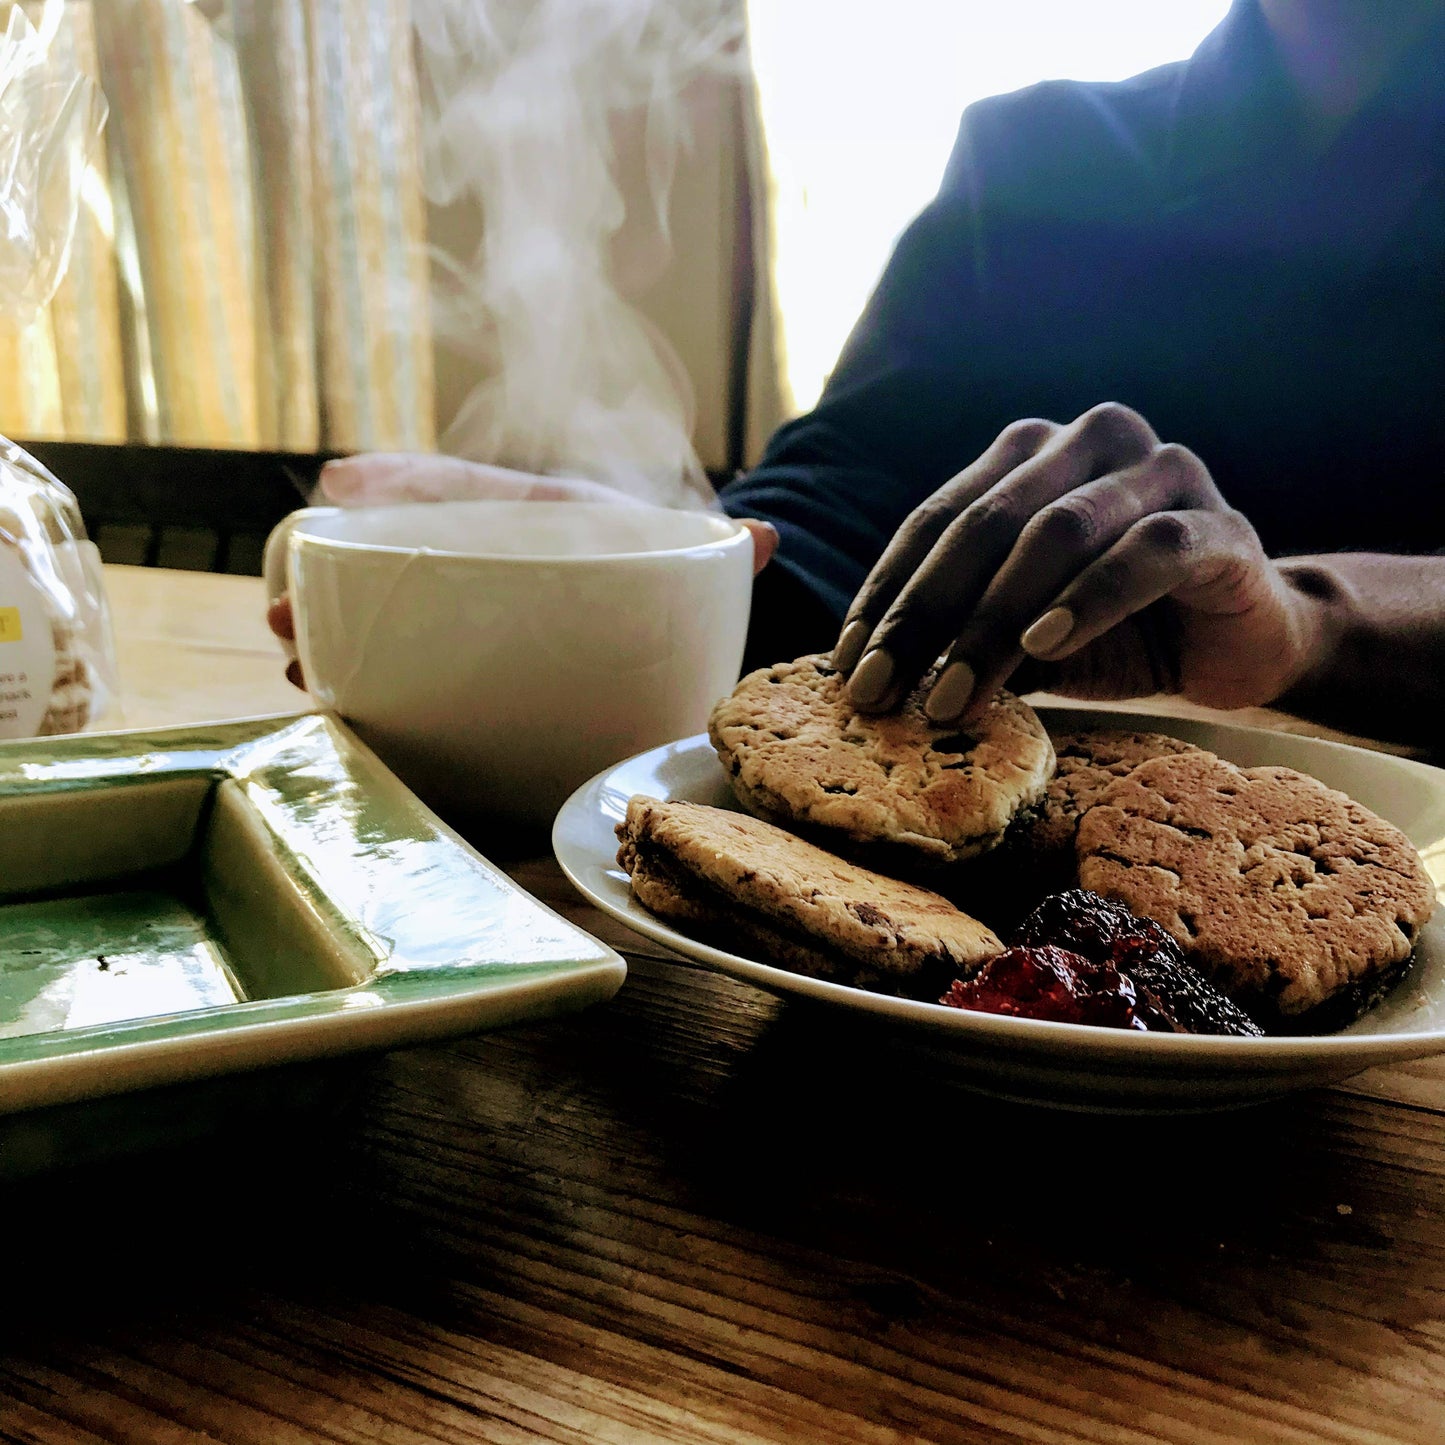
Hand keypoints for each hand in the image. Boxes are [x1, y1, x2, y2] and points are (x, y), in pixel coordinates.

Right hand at [267, 454, 778, 689]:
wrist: (677, 610)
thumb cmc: (666, 568)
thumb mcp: (683, 553)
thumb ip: (718, 547)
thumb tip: (766, 539)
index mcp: (534, 513)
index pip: (463, 487)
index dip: (403, 480)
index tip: (341, 481)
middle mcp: (488, 560)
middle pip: (398, 558)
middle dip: (335, 576)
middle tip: (282, 609)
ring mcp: (474, 610)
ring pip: (388, 614)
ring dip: (334, 636)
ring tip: (291, 661)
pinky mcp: (476, 660)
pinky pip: (412, 666)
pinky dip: (374, 684)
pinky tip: (337, 707)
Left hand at [830, 403, 1324, 721]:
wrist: (1240, 642)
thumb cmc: (1116, 633)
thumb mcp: (1020, 634)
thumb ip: (959, 633)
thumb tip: (867, 677)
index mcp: (1030, 456)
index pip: (936, 520)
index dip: (887, 595)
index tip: (847, 666)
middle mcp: (1091, 442)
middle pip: (985, 524)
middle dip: (924, 616)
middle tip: (880, 692)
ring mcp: (1161, 472)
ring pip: (1056, 535)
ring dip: (992, 622)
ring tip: (951, 696)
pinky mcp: (1219, 525)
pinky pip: (1146, 553)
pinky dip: (1088, 600)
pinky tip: (1045, 646)